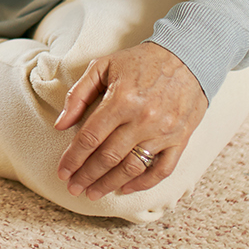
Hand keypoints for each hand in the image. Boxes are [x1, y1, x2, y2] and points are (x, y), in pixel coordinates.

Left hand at [53, 40, 206, 199]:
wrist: (187, 56)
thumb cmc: (141, 60)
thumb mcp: (103, 66)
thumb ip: (79, 94)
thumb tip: (61, 124)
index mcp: (121, 100)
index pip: (90, 138)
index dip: (73, 158)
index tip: (62, 172)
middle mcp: (143, 119)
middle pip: (108, 157)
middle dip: (86, 176)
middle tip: (73, 187)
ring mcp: (164, 132)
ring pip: (132, 167)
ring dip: (110, 184)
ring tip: (93, 193)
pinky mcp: (180, 139)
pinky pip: (162, 169)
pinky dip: (143, 183)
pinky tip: (125, 188)